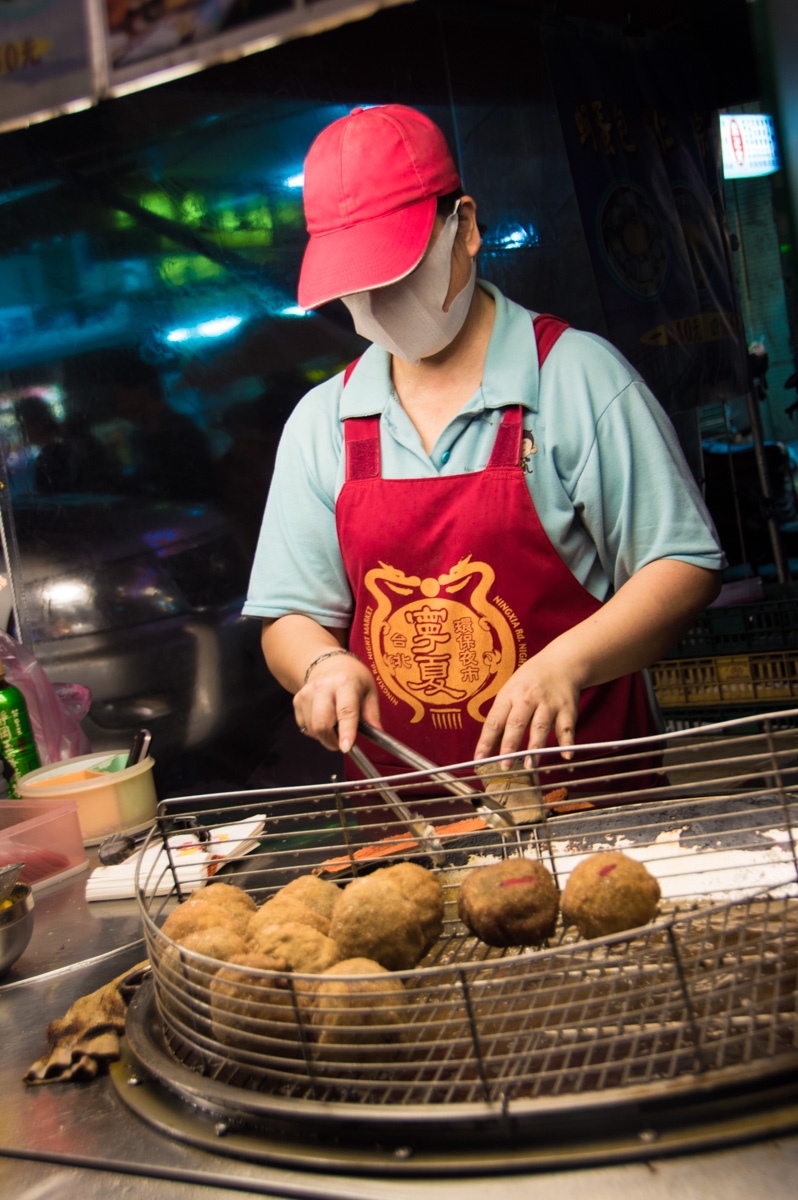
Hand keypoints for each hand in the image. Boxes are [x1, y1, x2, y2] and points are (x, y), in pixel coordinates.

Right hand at [294, 653, 380, 753]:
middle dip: (332, 741)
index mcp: (345, 683)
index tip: (346, 747)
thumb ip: (372, 714)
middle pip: (322, 724)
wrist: (329, 664)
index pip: (346, 711)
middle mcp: (323, 687)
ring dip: (324, 737)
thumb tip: (378, 733)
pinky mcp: (297, 700)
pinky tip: (324, 719)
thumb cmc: (352, 679)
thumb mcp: (370, 691)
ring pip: (312, 729)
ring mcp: (307, 693)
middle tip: (342, 742)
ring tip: (334, 727)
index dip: (346, 731)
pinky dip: (315, 731)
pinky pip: (304, 727)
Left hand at [473, 649, 580, 766]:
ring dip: (535, 748)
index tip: (479, 758)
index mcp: (510, 695)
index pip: (494, 720)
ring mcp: (549, 704)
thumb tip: (488, 747)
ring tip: (529, 766)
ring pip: (540, 727)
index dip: (485, 740)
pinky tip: (566, 756)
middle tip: (504, 766)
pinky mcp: (567, 709)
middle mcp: (528, 699)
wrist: (561, 663)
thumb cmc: (530, 682)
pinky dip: (567, 743)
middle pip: (517, 723)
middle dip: (509, 745)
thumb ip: (501, 719)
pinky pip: (566, 728)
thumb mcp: (510, 692)